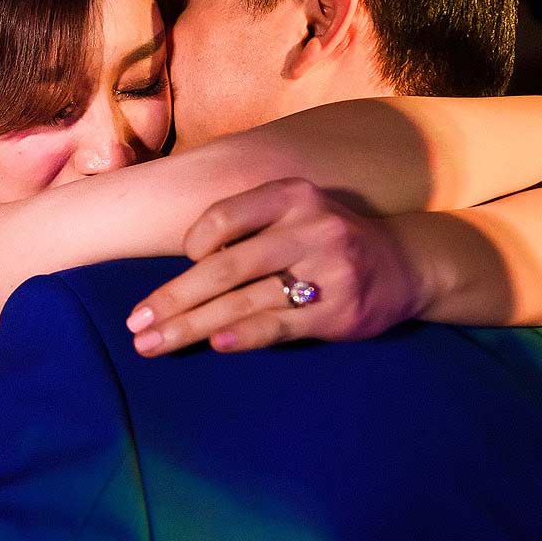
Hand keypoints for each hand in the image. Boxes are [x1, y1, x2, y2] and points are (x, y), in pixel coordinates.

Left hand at [125, 177, 426, 355]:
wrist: (406, 265)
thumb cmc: (327, 241)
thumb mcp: (295, 213)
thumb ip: (247, 227)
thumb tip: (177, 266)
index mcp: (292, 196)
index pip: (226, 214)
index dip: (194, 240)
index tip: (182, 262)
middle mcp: (310, 228)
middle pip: (226, 266)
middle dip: (173, 298)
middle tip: (135, 325)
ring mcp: (327, 269)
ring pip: (244, 300)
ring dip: (192, 325)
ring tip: (153, 344)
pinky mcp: (338, 311)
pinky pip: (280, 324)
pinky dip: (244, 334)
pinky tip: (216, 344)